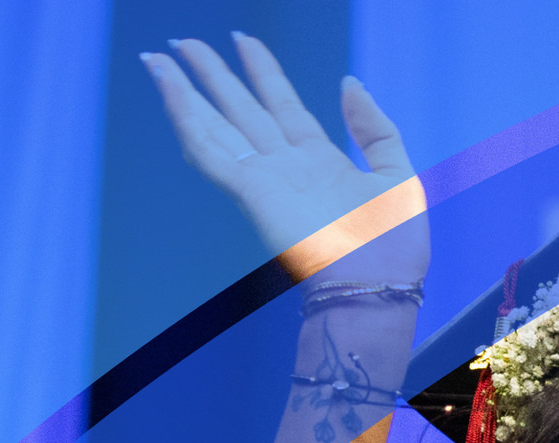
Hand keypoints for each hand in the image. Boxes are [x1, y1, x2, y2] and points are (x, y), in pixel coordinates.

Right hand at [141, 34, 426, 282]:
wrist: (377, 286)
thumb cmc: (394, 247)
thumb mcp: (398, 174)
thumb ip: (374, 127)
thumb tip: (349, 82)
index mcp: (320, 162)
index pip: (282, 105)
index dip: (263, 71)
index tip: (243, 40)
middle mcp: (285, 167)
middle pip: (240, 109)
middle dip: (213, 74)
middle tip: (183, 41)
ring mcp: (264, 178)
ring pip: (215, 125)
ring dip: (185, 91)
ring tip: (160, 57)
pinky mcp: (250, 191)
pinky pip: (209, 149)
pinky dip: (185, 118)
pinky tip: (170, 90)